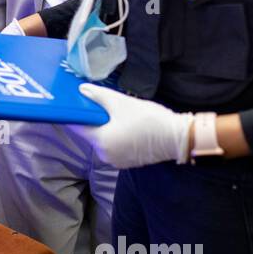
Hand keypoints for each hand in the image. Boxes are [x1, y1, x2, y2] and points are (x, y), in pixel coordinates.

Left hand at [71, 84, 192, 168]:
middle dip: (95, 119)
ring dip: (106, 128)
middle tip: (102, 104)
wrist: (176, 137)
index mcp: (100, 141)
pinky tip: (127, 126)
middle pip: (91, 133)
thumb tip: (81, 91)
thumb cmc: (147, 119)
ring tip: (118, 114)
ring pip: (104, 140)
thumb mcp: (120, 103)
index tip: (76, 104)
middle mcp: (104, 155)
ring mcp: (116, 160)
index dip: (75, 114)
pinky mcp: (127, 162)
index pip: (78, 127)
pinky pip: (115, 146)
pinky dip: (117, 136)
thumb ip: (98, 96)